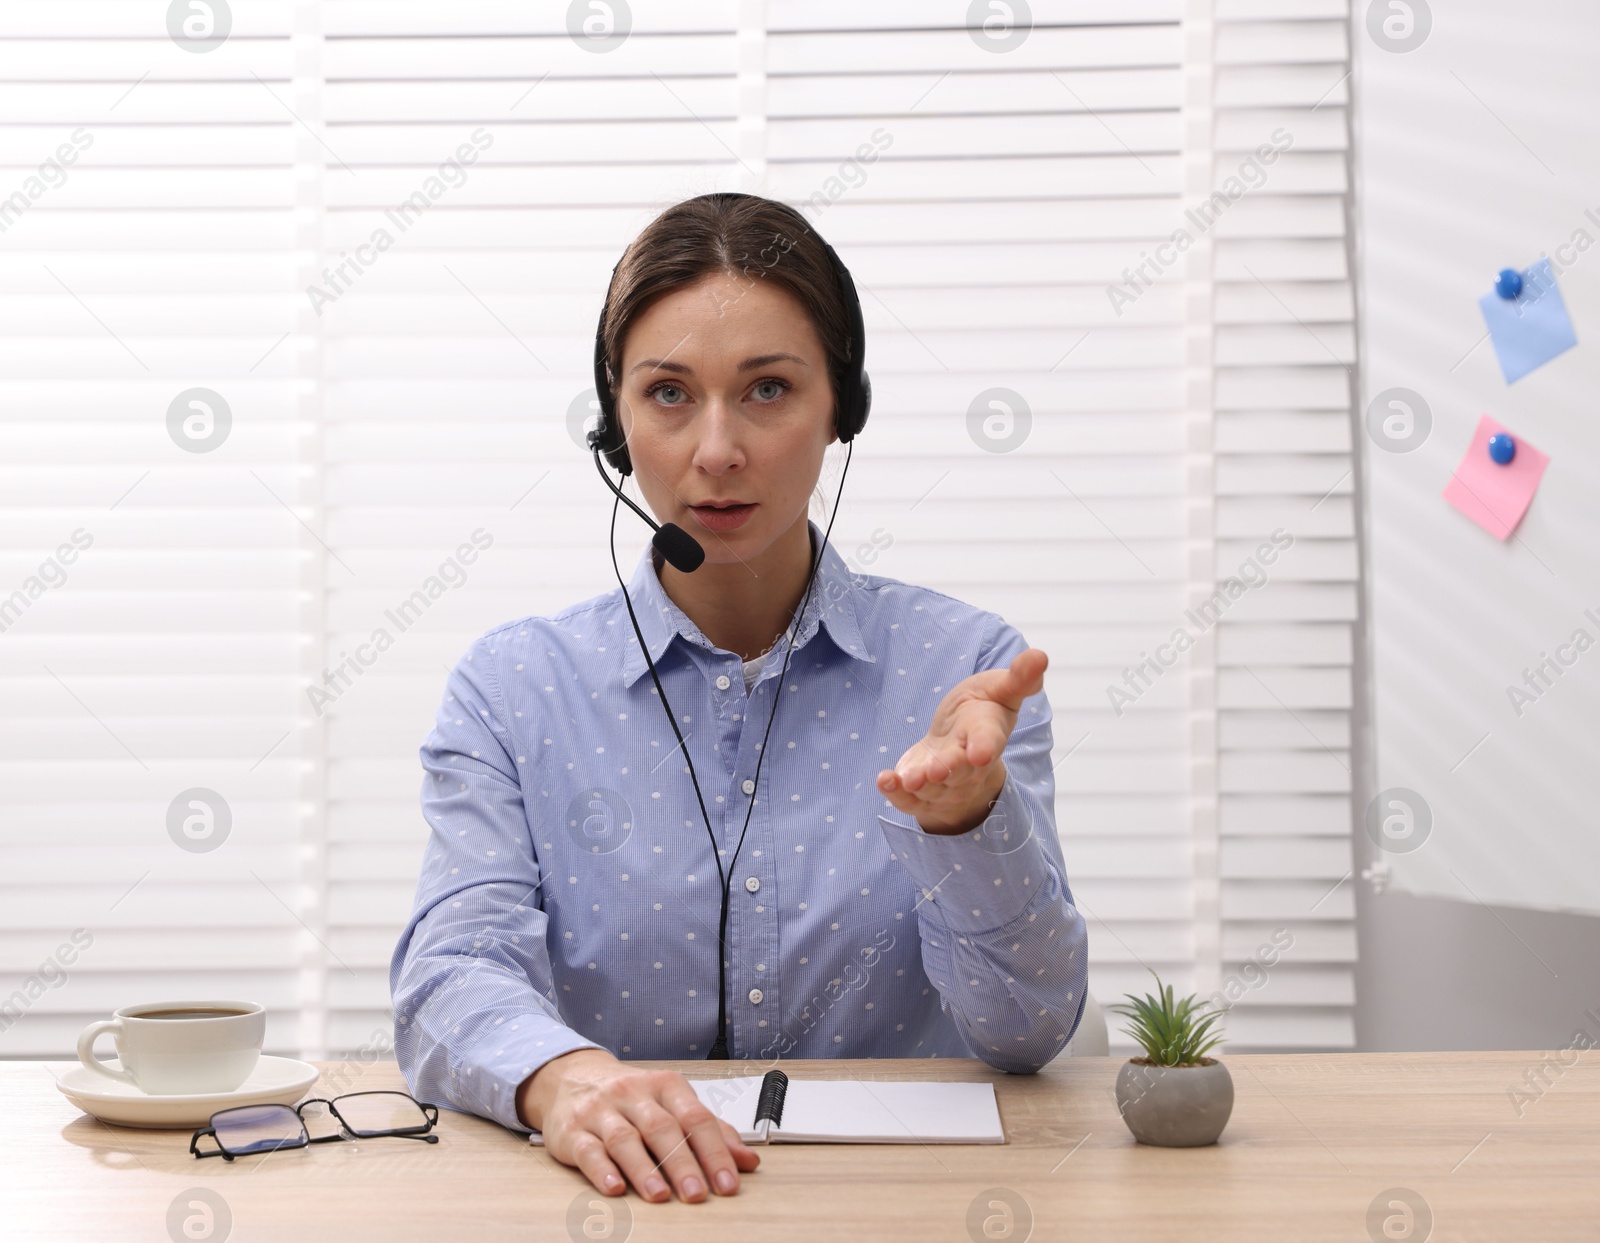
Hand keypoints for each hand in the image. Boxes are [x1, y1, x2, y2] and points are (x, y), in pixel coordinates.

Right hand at [516, 1048, 758, 1201]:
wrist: (573, 1077)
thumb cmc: (633, 1097)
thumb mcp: (673, 1104)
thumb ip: (711, 1132)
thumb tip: (748, 1162)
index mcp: (665, 1086)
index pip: (696, 1118)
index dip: (715, 1151)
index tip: (728, 1183)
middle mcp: (633, 1094)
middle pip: (662, 1128)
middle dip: (682, 1163)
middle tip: (698, 1194)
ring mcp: (601, 1111)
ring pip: (624, 1139)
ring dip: (644, 1169)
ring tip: (660, 1195)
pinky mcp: (573, 1131)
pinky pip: (588, 1150)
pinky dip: (602, 1170)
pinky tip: (615, 1187)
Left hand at [875, 647, 1047, 834]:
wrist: (961, 746)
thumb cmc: (981, 713)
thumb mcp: (1000, 689)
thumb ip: (1018, 677)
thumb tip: (1040, 655)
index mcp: (986, 735)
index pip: (988, 741)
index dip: (984, 747)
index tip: (981, 754)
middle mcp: (967, 765)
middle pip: (959, 771)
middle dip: (948, 770)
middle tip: (937, 770)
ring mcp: (944, 783)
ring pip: (933, 789)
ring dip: (920, 784)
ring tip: (908, 780)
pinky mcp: (921, 792)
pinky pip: (909, 798)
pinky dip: (896, 793)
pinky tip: (884, 781)